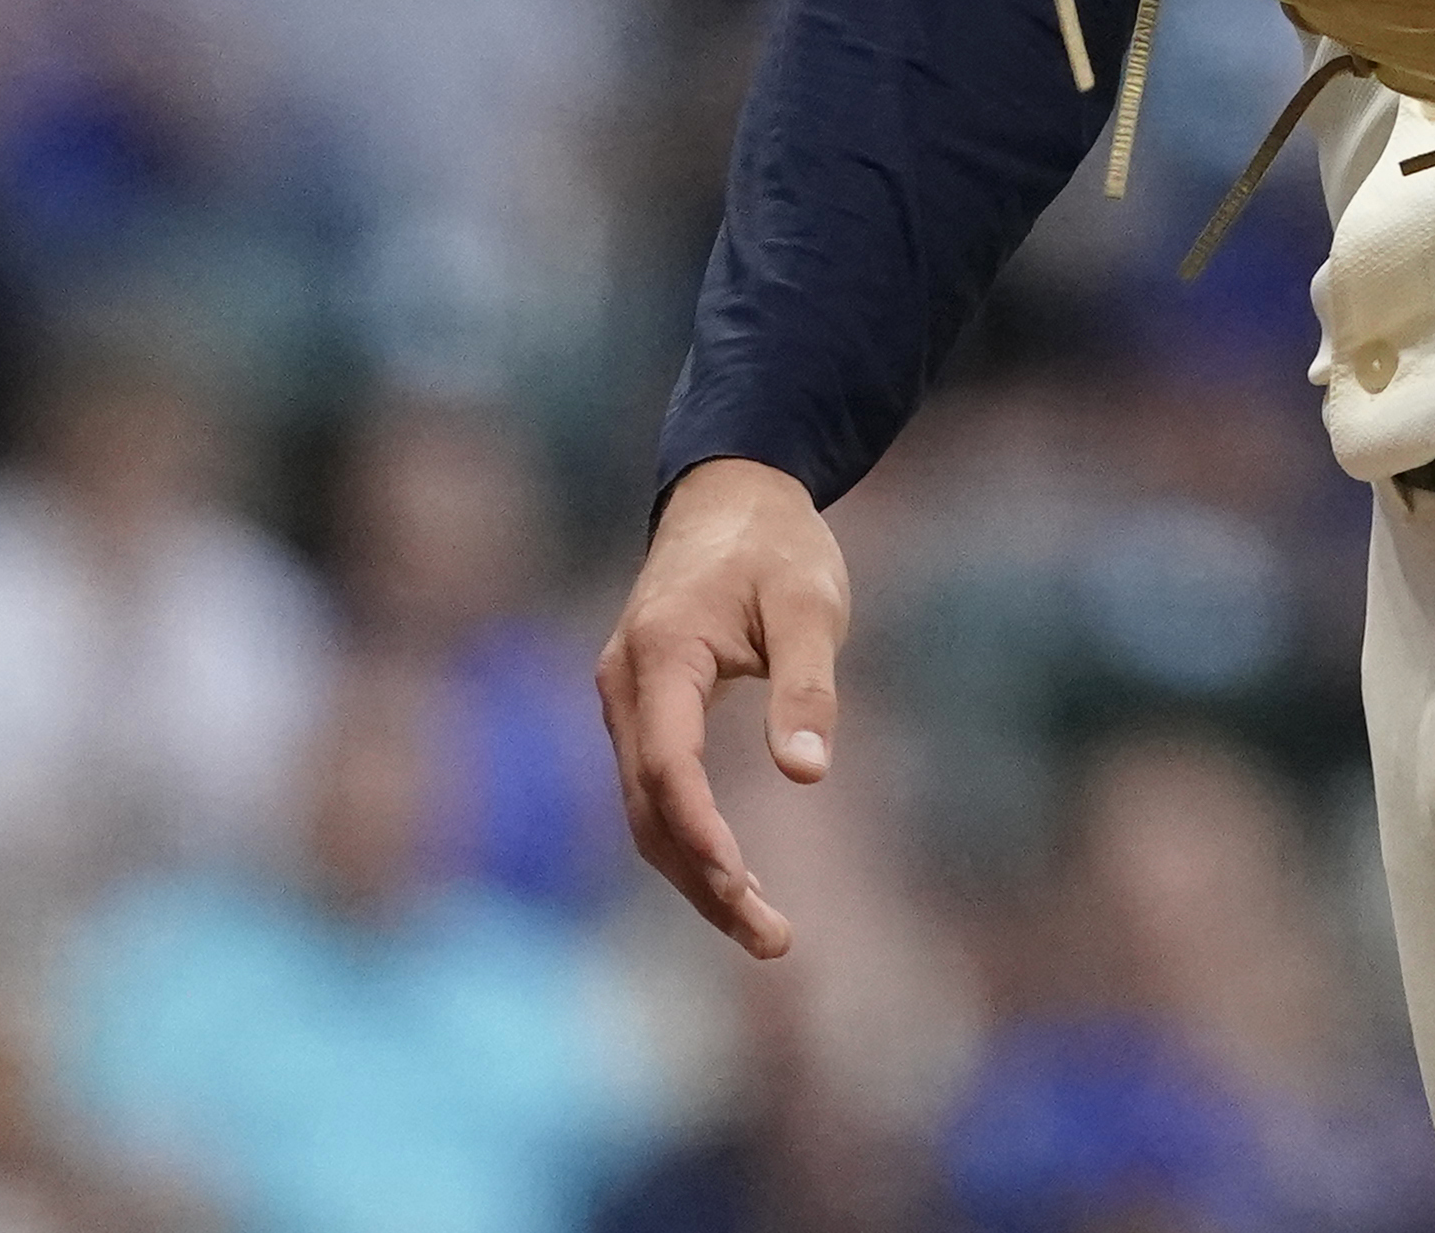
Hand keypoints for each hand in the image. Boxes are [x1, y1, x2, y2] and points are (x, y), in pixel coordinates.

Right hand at [596, 456, 850, 958]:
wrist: (730, 496)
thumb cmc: (778, 547)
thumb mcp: (810, 603)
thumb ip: (806, 684)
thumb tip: (809, 773)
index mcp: (660, 656)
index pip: (668, 765)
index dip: (700, 831)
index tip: (740, 886)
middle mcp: (625, 687)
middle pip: (650, 807)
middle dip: (703, 879)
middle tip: (771, 939)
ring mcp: (624, 701)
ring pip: (645, 809)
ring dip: (694, 872)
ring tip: (763, 930)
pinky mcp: (640, 710)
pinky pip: (653, 789)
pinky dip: (686, 839)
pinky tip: (731, 878)